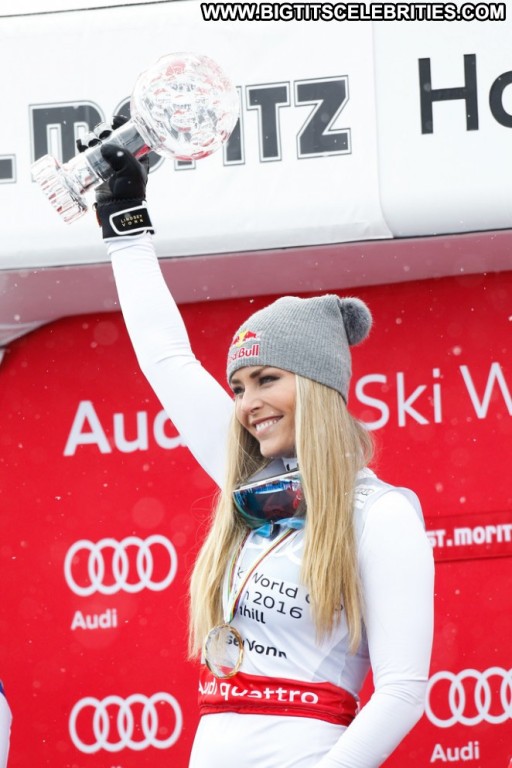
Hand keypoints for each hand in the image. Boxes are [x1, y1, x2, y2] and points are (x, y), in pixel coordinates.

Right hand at [77, 116, 153, 239]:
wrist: (118, 207)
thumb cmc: (129, 189)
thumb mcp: (132, 169)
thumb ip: (120, 154)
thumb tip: (103, 147)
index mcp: (136, 154)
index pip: (129, 133)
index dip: (122, 123)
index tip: (114, 119)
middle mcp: (122, 156)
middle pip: (110, 134)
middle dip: (103, 130)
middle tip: (102, 136)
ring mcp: (108, 161)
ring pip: (97, 141)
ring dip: (92, 137)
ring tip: (91, 143)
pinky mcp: (96, 167)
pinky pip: (88, 152)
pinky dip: (83, 145)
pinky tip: (82, 144)